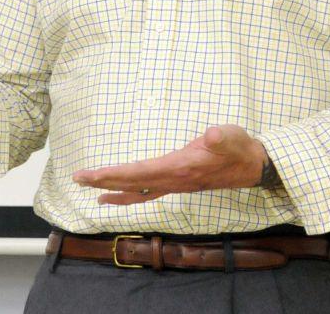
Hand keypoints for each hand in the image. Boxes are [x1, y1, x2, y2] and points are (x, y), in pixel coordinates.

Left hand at [71, 124, 268, 204]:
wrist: (252, 165)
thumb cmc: (239, 147)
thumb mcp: (233, 136)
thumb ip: (223, 137)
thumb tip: (212, 135)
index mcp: (181, 168)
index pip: (139, 173)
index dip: (113, 173)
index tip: (90, 174)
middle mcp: (174, 181)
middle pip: (132, 184)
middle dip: (103, 180)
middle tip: (77, 178)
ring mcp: (175, 184)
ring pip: (137, 191)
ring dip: (112, 188)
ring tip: (90, 189)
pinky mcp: (177, 183)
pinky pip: (146, 192)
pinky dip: (127, 193)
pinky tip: (116, 194)